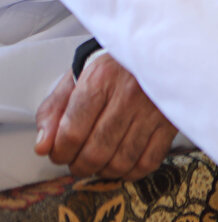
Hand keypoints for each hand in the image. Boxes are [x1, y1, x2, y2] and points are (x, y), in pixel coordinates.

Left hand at [34, 53, 177, 180]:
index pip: (71, 133)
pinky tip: (123, 164)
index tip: (58, 153)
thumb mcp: (77, 78)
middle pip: (96, 152)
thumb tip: (43, 146)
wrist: (158, 50)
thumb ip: (53, 111)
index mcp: (101, 80)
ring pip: (122, 161)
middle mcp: (129, 95)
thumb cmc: (114, 68)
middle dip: (79, 166)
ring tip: (98, 164)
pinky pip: (149, 160)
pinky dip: (132, 171)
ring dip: (104, 171)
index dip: (60, 152)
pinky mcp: (170, 121)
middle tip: (77, 162)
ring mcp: (153, 110)